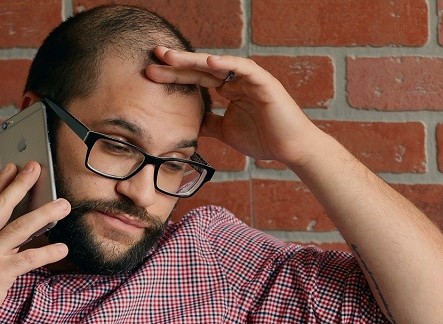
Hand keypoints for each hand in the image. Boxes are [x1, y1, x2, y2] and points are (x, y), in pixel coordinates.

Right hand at [0, 162, 70, 323]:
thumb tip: (10, 238)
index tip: (11, 167)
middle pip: (0, 206)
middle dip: (20, 185)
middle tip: (36, 168)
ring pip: (19, 228)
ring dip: (44, 214)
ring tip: (63, 205)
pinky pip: (28, 259)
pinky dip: (48, 252)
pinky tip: (63, 248)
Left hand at [145, 48, 326, 168]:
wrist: (291, 150)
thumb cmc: (265, 140)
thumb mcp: (227, 132)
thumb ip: (210, 124)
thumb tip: (190, 124)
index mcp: (229, 89)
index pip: (197, 79)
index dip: (175, 75)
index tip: (151, 73)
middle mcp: (238, 80)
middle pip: (202, 68)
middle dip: (178, 62)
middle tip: (154, 55)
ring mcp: (251, 79)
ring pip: (219, 65)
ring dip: (195, 60)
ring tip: (172, 57)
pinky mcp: (265, 83)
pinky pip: (244, 69)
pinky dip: (228, 64)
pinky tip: (209, 62)